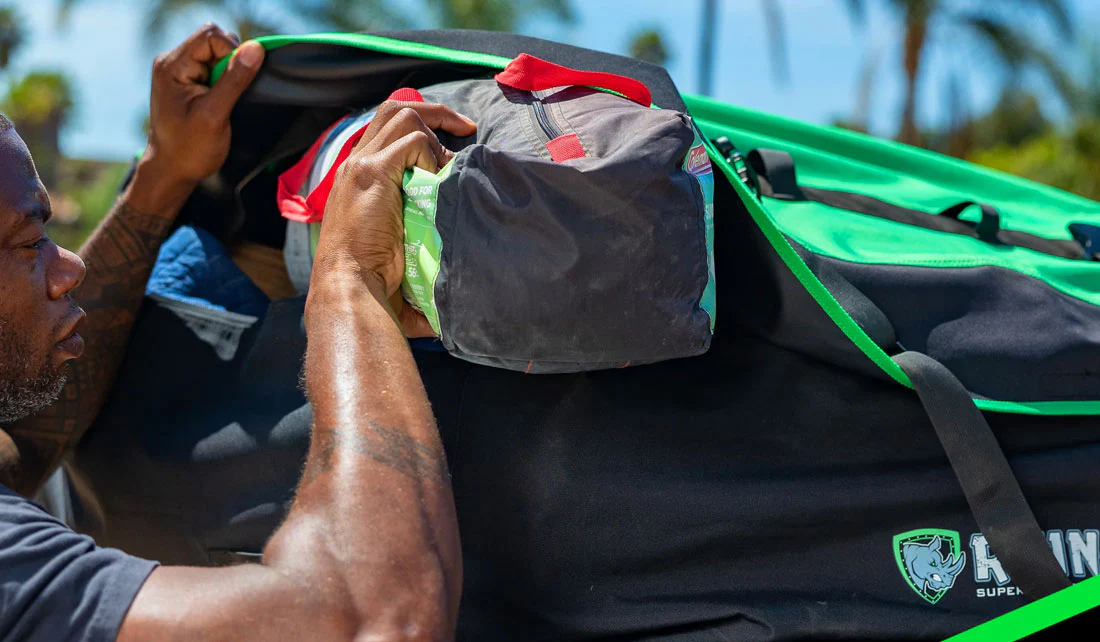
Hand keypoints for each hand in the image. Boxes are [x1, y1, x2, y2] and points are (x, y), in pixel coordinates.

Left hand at [143, 23, 264, 187]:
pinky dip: (225, 80)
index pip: (210, 36)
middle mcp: (172, 61)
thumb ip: (234, 80)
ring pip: (217, 53)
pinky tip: (220, 100)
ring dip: (229, 73)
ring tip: (222, 100)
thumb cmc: (189, 148)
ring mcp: (179, 70)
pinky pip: (214, 66)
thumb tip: (256, 48)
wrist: (171, 169)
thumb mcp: (214, 115)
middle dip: (230, 63)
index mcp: (171, 66)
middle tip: (227, 94)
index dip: (232, 53)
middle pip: (214, 41)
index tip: (234, 84)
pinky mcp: (188, 80)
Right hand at [315, 101, 475, 337]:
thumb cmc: (373, 280)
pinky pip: (412, 142)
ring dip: (435, 133)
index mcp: (358, 176)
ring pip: (404, 116)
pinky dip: (432, 154)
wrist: (350, 287)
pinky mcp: (374, 172)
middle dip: (435, 112)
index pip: (387, 129)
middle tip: (466, 128)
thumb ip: (416, 232)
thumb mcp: (395, 244)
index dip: (421, 126)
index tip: (452, 142)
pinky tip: (440, 181)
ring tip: (453, 163)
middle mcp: (356, 163)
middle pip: (394, 108)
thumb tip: (451, 264)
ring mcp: (363, 165)